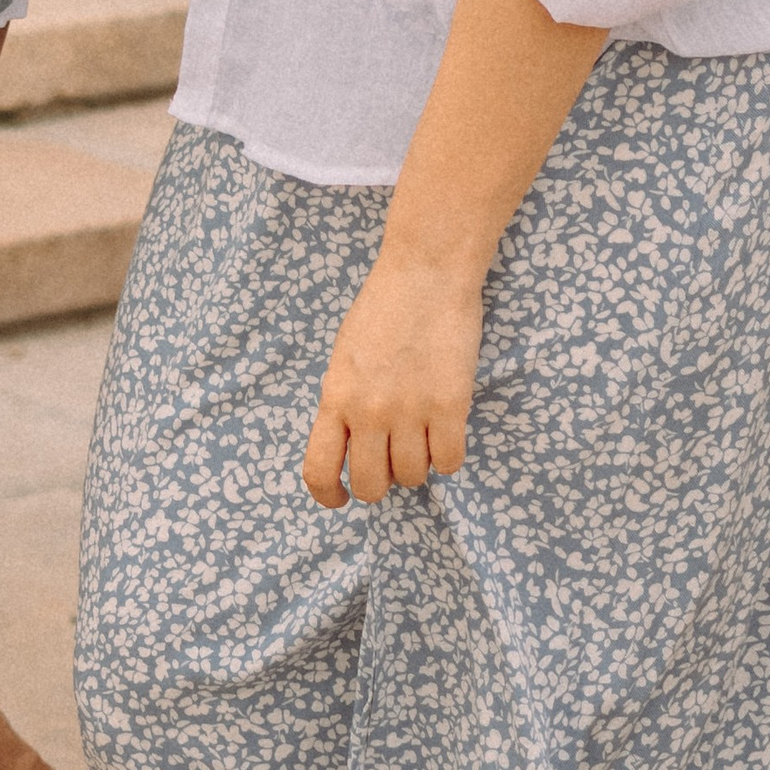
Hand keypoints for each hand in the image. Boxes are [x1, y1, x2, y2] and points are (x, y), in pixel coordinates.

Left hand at [302, 250, 486, 507]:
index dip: (328, 496)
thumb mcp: (344, 357)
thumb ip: (343, 402)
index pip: (318, 470)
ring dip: (418, 465)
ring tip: (421, 434)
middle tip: (391, 457)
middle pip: (371, 486)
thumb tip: (350, 445)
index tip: (341, 497)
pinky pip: (450, 462)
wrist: (425, 272)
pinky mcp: (450, 405)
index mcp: (335, 396)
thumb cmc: (383, 309)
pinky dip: (448, 455)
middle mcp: (368, 411)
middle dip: (382, 481)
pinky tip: (445, 432)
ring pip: (413, 478)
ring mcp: (410, 410)